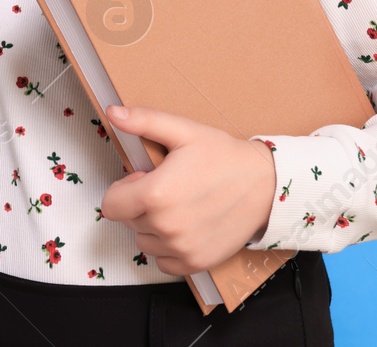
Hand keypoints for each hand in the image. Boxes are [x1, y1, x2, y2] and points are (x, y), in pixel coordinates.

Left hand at [98, 104, 276, 276]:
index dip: (125, 189)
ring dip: (153, 228)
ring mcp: (181, 248)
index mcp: (156, 194)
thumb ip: (144, 121)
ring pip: (144, 242)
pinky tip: (186, 227)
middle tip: (169, 188)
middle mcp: (166, 226)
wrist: (265, 185)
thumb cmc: (225, 157)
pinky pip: (163, 263)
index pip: (110, 205)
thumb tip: (113, 112)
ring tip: (179, 207)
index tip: (146, 179)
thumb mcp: (184, 131)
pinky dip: (169, 248)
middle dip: (140, 205)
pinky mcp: (196, 263)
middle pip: (128, 221)